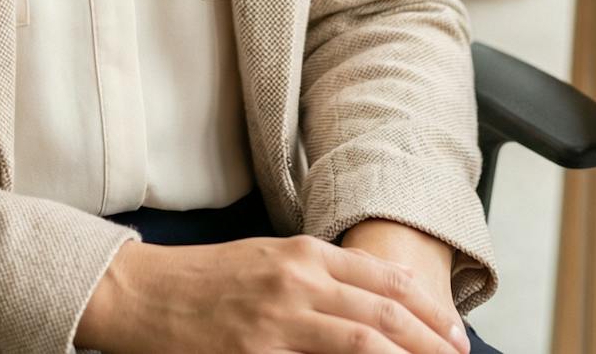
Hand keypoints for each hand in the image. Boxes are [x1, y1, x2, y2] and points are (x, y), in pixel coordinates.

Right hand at [77, 234, 471, 353]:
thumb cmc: (205, 280)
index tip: (453, 331)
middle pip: (383, 312)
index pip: (382, 278)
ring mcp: (278, 322)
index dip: (426, 307)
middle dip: (430, 339)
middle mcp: (297, 281)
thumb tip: (373, 301)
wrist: (142, 294)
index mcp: (302, 254)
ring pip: (362, 342)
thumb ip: (318, 277)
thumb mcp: (268, 261)